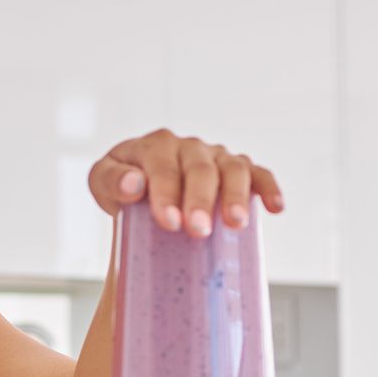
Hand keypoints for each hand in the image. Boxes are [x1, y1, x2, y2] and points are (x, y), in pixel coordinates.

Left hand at [87, 129, 283, 236]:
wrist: (142, 192)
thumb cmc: (123, 187)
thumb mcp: (102, 182)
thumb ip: (109, 181)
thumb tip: (132, 184)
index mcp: (156, 145)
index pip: (162, 166)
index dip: (166, 193)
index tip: (168, 222)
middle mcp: (189, 147)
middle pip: (199, 169)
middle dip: (200, 200)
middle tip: (198, 231)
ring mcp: (216, 157)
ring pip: (232, 168)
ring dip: (235, 195)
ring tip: (235, 224)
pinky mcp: (237, 170)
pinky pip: (258, 173)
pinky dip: (269, 187)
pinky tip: (276, 208)